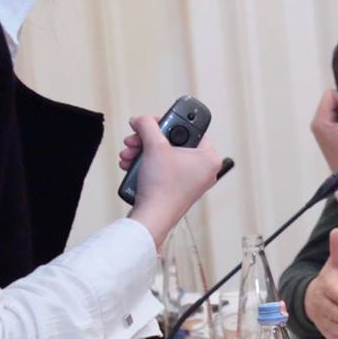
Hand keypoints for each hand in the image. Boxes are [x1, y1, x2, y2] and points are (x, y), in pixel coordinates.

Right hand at [122, 115, 224, 252]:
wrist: (152, 218)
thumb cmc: (162, 187)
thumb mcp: (154, 146)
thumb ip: (147, 126)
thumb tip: (141, 119)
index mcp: (209, 158)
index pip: (191, 129)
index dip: (169, 123)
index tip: (154, 122)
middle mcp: (204, 170)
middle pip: (173, 143)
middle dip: (148, 139)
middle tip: (135, 138)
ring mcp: (191, 182)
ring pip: (164, 156)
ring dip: (142, 151)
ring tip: (128, 153)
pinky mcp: (177, 191)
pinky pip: (162, 170)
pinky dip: (146, 165)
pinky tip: (130, 164)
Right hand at [303, 228, 337, 338]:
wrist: (312, 295)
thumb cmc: (330, 279)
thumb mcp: (336, 264)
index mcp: (325, 286)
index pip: (331, 290)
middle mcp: (321, 303)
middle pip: (331, 310)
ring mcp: (322, 317)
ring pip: (330, 325)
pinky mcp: (324, 328)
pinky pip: (329, 336)